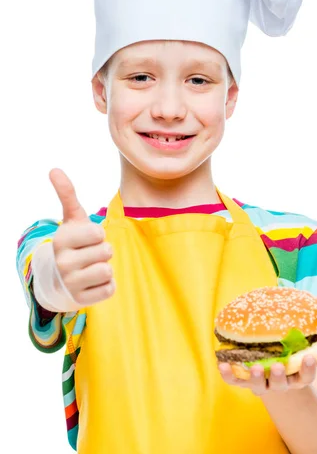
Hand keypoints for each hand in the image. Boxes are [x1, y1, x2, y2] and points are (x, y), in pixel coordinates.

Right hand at [49, 168, 114, 305]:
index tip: (87, 238)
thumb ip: (67, 194)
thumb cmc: (72, 243)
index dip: (98, 235)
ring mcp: (71, 283)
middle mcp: (63, 263)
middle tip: (90, 254)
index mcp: (62, 240)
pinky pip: (109, 289)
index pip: (98, 234)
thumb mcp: (71, 219)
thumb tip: (54, 169)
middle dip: (103, 252)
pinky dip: (106, 286)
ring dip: (105, 268)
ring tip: (92, 267)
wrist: (57, 278)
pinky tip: (93, 283)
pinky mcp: (81, 300)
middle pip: (106, 252)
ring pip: (107, 271)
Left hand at [218, 350, 316, 395]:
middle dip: (278, 376)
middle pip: (280, 384)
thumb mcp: (309, 354)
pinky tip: (221, 364)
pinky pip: (236, 380)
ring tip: (254, 367)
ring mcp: (262, 383)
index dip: (307, 368)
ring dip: (255, 378)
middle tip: (278, 366)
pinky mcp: (245, 380)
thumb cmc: (295, 357)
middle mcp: (280, 383)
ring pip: (258, 386)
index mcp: (297, 377)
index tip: (308, 357)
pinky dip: (228, 375)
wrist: (276, 369)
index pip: (306, 376)